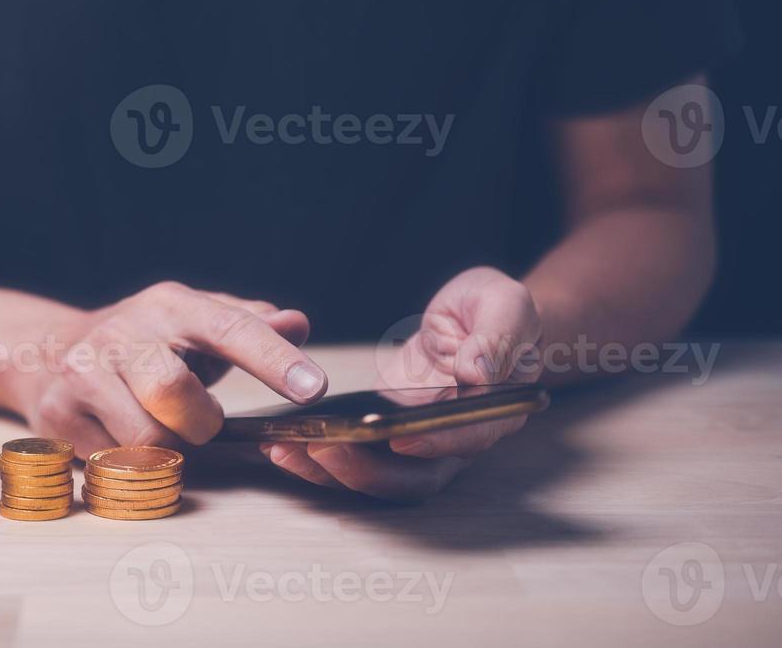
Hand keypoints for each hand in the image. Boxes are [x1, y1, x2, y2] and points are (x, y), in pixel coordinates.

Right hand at [12, 282, 326, 455]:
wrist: (45, 353)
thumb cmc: (145, 343)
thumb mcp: (194, 322)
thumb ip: (249, 325)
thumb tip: (297, 323)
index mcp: (169, 305)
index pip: (229, 327)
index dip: (274, 359)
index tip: (314, 389)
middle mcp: (122, 333)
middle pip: (173, 392)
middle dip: (199, 420)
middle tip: (199, 419)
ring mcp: (83, 373)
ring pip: (146, 440)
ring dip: (168, 448)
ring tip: (158, 425)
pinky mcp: (57, 415)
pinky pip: (115, 463)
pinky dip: (132, 461)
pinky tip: (120, 434)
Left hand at [264, 267, 541, 501]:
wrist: (475, 319)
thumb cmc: (494, 311)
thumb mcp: (503, 305)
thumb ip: (497, 336)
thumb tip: (477, 371)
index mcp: (492, 413)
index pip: (465, 440)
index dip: (434, 444)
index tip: (397, 436)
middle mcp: (453, 441)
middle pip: (413, 476)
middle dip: (365, 471)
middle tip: (320, 447)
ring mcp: (416, 442)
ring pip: (376, 475)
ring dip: (329, 471)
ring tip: (284, 449)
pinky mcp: (383, 433)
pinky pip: (353, 455)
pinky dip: (318, 456)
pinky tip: (278, 441)